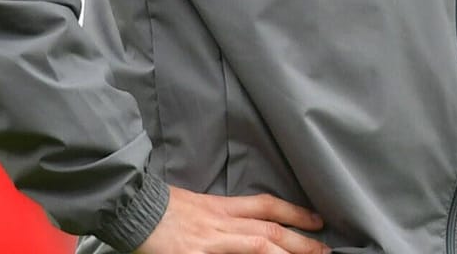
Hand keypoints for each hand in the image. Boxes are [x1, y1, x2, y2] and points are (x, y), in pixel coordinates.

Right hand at [135, 186, 327, 253]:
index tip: (317, 220)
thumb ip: (222, 216)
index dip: (296, 213)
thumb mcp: (198, 206)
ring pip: (258, 246)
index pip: (267, 206)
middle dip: (301, 241)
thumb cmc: (161, 208)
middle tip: (325, 250)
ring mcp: (210, 241)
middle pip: (270, 230)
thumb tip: (245, 227)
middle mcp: (222, 222)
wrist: (131, 207)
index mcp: (222, 207)